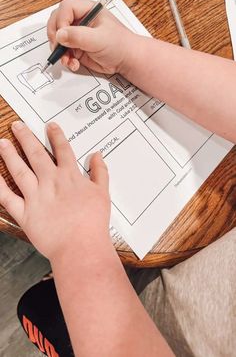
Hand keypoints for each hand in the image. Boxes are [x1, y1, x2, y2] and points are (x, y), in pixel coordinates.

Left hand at [0, 121, 110, 259]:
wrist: (81, 246)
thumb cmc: (93, 223)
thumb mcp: (103, 193)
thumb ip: (100, 172)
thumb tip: (98, 155)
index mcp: (70, 176)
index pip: (62, 150)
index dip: (56, 136)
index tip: (50, 126)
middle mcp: (50, 182)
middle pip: (36, 154)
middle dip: (26, 137)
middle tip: (17, 125)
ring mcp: (36, 196)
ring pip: (19, 170)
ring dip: (9, 155)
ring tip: (2, 143)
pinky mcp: (25, 213)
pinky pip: (7, 198)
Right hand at [47, 0, 135, 73]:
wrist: (127, 61)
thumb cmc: (120, 45)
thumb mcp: (99, 39)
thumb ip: (78, 36)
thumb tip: (60, 34)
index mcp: (88, 10)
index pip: (66, 8)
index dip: (61, 20)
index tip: (62, 35)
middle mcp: (81, 21)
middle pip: (57, 21)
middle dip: (56, 35)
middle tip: (59, 46)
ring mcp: (78, 35)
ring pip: (58, 38)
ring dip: (59, 50)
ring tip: (67, 59)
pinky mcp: (77, 48)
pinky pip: (64, 52)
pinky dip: (65, 59)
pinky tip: (73, 64)